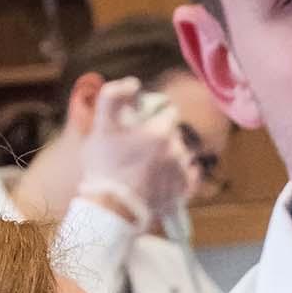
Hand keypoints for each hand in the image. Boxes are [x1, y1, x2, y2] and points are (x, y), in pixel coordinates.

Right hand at [78, 77, 197, 231]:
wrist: (110, 210)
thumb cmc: (104, 167)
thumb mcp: (101, 127)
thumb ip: (112, 97)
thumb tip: (133, 82)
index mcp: (161, 131)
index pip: (168, 112)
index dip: (153, 117)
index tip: (139, 126)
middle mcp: (178, 150)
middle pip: (174, 134)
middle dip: (160, 137)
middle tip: (139, 149)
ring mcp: (182, 173)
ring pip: (181, 155)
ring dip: (169, 156)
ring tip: (148, 166)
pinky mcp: (184, 192)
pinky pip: (191, 176)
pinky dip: (182, 174)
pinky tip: (165, 177)